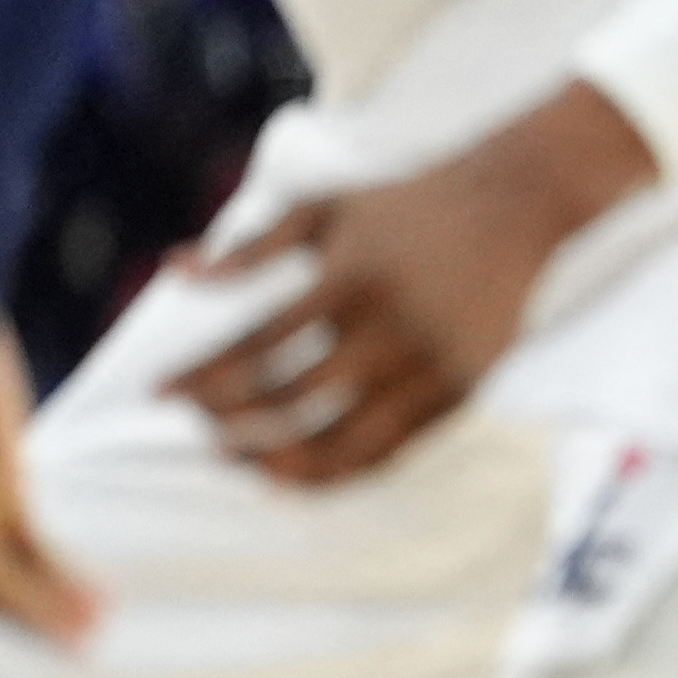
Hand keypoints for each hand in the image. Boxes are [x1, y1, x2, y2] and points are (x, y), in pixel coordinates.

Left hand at [165, 85, 652, 484]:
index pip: (255, 347)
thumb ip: (251, 245)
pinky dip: (345, 470)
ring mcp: (430, 364)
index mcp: (348, 280)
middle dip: (234, 424)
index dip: (201, 377)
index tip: (162, 394)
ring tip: (248, 466)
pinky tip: (306, 474)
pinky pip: (395, 448)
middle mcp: (389, 328)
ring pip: (344, 441)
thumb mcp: (326, 207)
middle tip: (202, 432)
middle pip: (291, 402)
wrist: (514, 205)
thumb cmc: (410, 203)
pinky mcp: (462, 388)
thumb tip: (176, 271)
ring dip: (284, 463)